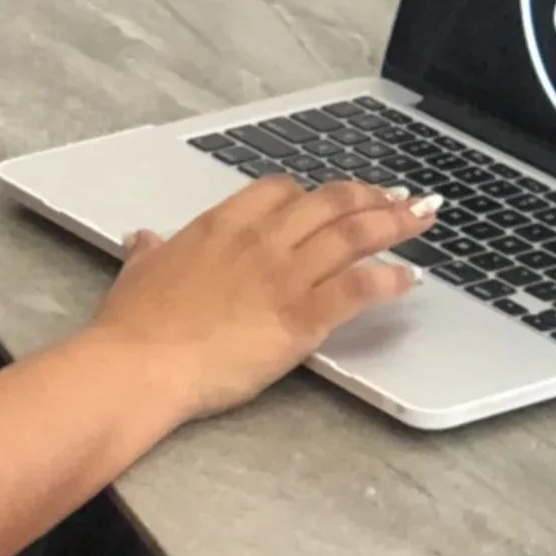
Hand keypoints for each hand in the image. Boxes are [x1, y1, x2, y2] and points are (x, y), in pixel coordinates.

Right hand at [87, 177, 439, 422]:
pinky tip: (410, 279)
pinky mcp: (302, 317)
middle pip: (328, 203)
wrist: (141, 363)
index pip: (279, 192)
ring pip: (352, 236)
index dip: (313, 192)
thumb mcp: (138, 273)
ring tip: (421, 218)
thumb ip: (149, 252)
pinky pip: (358, 288)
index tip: (332, 197)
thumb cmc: (134, 324)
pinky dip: (389, 280)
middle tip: (397, 197)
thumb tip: (143, 239)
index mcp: (221, 226)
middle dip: (369, 196)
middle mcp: (260, 241)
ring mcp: (284, 276)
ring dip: (392, 223)